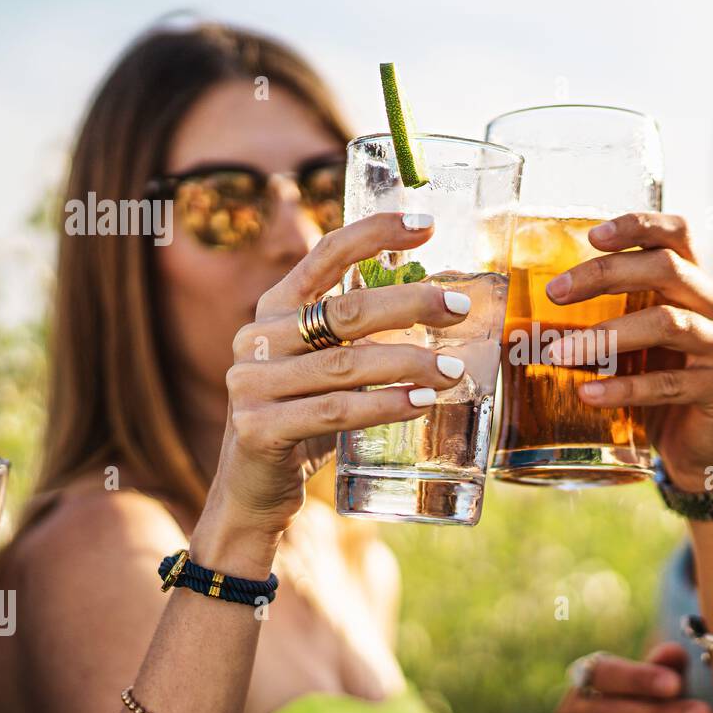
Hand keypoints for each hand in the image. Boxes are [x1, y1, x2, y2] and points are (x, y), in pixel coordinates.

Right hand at [195, 213, 469, 574]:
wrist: (253, 491)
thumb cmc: (306, 419)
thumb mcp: (328, 368)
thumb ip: (363, 337)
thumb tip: (444, 304)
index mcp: (276, 309)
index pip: (326, 254)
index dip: (375, 232)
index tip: (428, 222)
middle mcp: (257, 337)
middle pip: (346, 311)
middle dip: (411, 304)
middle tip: (460, 306)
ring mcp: (252, 383)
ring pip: (346, 365)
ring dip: (408, 365)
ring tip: (453, 371)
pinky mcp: (258, 427)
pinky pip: (335, 411)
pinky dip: (384, 406)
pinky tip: (421, 403)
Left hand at [544, 213, 712, 490]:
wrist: (706, 447)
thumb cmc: (662, 384)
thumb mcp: (638, 344)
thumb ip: (607, 321)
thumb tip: (528, 320)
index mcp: (698, 284)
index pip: (679, 234)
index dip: (639, 226)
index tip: (592, 236)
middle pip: (667, 269)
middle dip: (607, 274)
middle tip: (554, 293)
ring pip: (667, 324)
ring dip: (606, 336)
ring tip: (558, 352)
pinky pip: (667, 385)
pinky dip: (623, 387)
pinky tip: (588, 393)